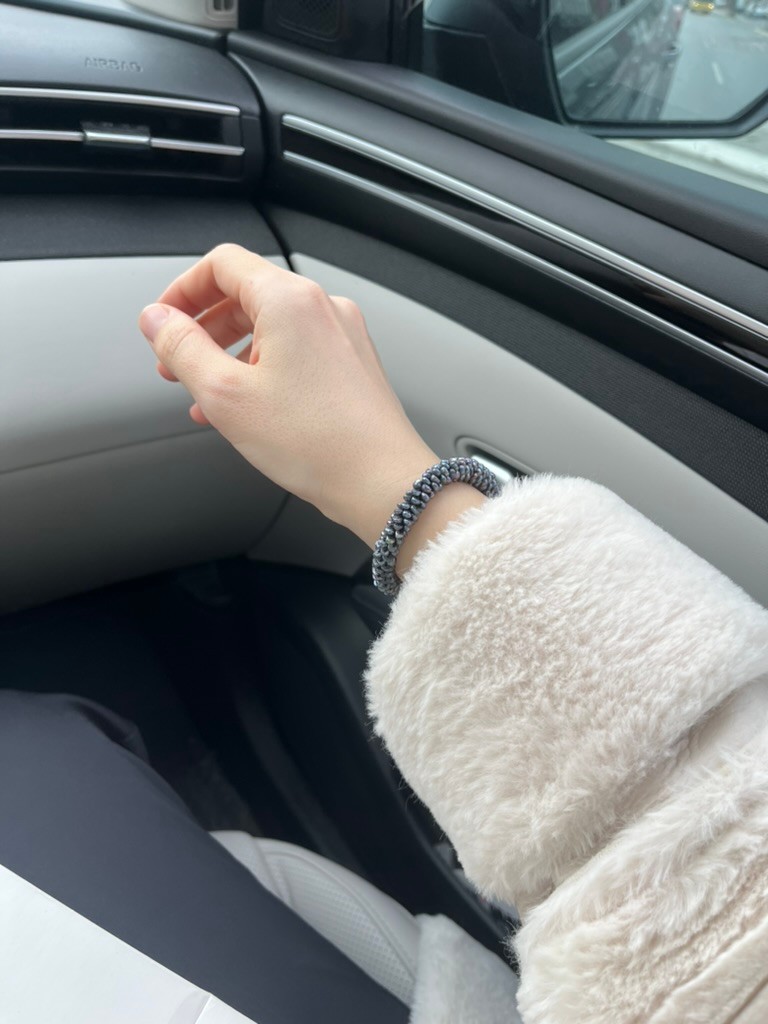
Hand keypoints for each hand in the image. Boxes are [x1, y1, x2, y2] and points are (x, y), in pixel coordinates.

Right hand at [139, 244, 485, 573]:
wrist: (383, 483)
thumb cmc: (318, 444)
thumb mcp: (225, 396)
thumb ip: (181, 349)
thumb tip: (155, 320)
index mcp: (290, 300)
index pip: (221, 264)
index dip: (181, 290)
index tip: (161, 322)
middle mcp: (322, 307)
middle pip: (246, 294)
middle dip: (203, 327)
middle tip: (175, 363)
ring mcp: (342, 335)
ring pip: (270, 326)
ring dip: (229, 353)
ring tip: (206, 395)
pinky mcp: (352, 363)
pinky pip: (296, 351)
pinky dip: (263, 368)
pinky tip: (247, 407)